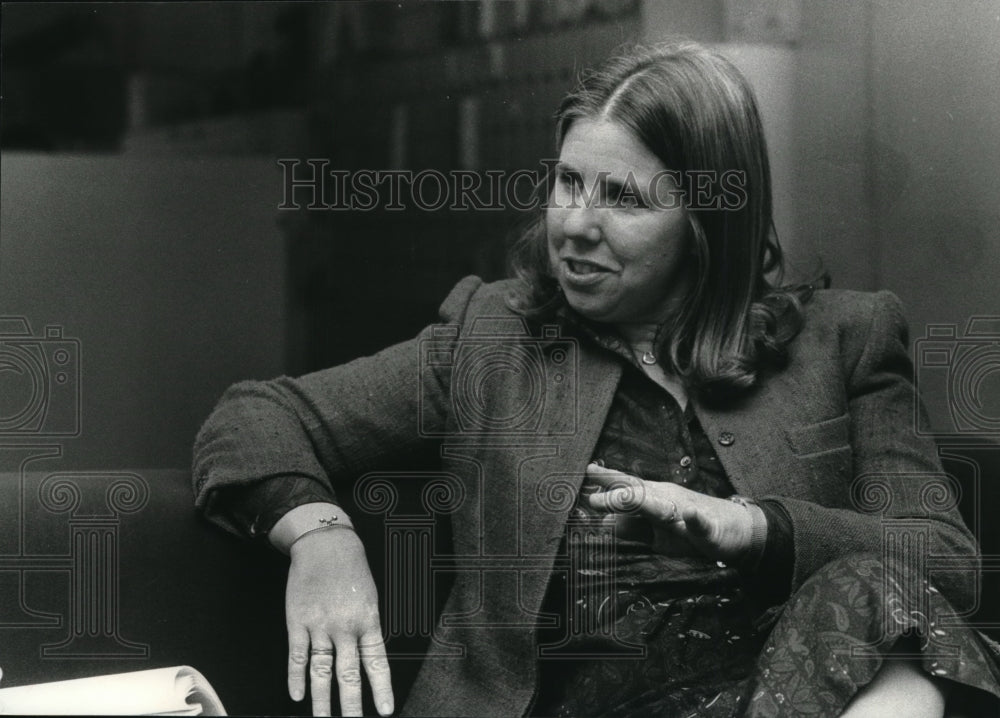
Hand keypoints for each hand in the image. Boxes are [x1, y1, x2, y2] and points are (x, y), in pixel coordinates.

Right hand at [286, 528, 392, 716]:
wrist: (325, 544)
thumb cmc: (351, 568)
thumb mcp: (370, 597)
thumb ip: (367, 628)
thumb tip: (367, 657)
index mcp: (368, 620)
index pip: (377, 663)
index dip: (381, 689)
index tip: (384, 711)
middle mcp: (345, 627)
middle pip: (348, 675)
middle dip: (351, 705)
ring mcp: (320, 625)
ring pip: (321, 671)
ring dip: (322, 700)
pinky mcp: (297, 621)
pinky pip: (297, 655)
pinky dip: (296, 677)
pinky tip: (296, 695)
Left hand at [583, 463, 752, 562]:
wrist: (737, 530)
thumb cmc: (692, 528)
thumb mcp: (657, 532)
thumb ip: (632, 528)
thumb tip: (604, 526)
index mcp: (655, 499)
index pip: (627, 486)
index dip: (607, 480)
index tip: (587, 471)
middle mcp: (668, 500)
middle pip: (638, 493)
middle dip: (616, 495)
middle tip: (592, 499)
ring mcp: (687, 512)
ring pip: (663, 507)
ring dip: (645, 503)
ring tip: (626, 498)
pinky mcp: (708, 529)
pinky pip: (700, 524)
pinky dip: (695, 519)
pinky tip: (691, 515)